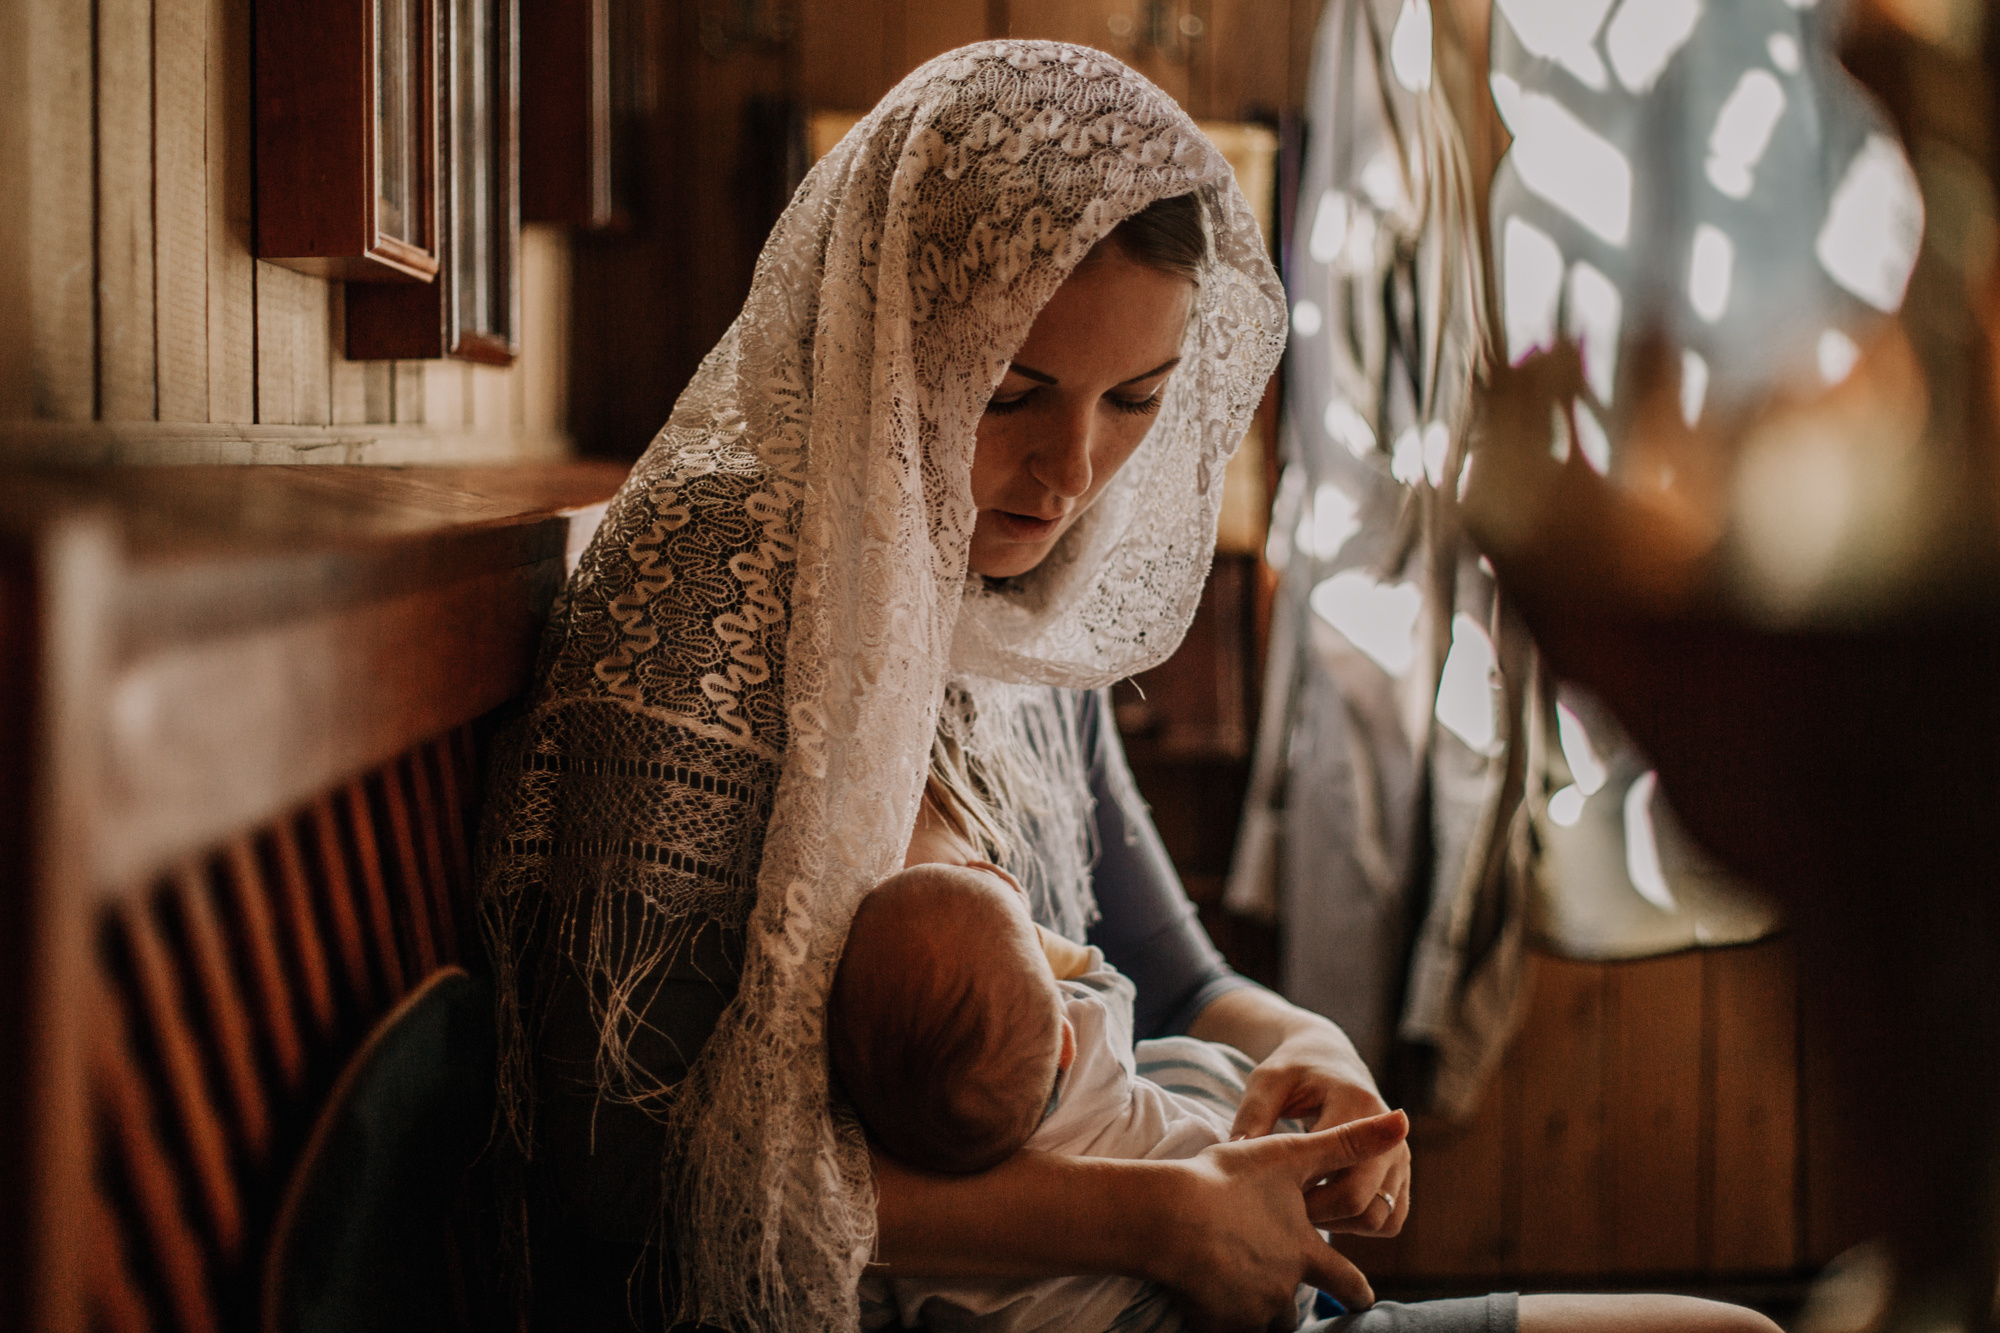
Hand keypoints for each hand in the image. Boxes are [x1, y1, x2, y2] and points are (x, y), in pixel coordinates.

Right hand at [1155, 1111, 1408, 1331]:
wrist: (1166, 1216)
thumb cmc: (1225, 1181)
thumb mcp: (1290, 1153)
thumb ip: (1348, 1142)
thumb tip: (1404, 1119)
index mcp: (1304, 1252)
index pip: (1345, 1280)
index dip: (1355, 1289)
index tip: (1364, 1297)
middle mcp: (1283, 1288)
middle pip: (1295, 1312)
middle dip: (1293, 1310)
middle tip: (1291, 1310)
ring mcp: (1249, 1310)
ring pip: (1262, 1323)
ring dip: (1256, 1312)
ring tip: (1240, 1296)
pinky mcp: (1215, 1323)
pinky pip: (1225, 1329)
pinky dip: (1222, 1318)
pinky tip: (1206, 1302)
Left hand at [1230, 1030, 1410, 1237]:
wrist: (1330, 1060)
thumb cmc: (1294, 1070)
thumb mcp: (1268, 1079)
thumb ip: (1254, 1113)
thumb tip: (1238, 1151)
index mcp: (1357, 1104)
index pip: (1334, 1166)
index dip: (1298, 1189)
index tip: (1268, 1191)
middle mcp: (1390, 1135)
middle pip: (1360, 1201)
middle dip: (1317, 1214)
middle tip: (1281, 1211)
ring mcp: (1401, 1159)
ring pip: (1378, 1219)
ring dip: (1339, 1225)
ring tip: (1302, 1209)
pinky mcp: (1401, 1176)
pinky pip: (1390, 1222)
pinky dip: (1359, 1227)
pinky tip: (1326, 1211)